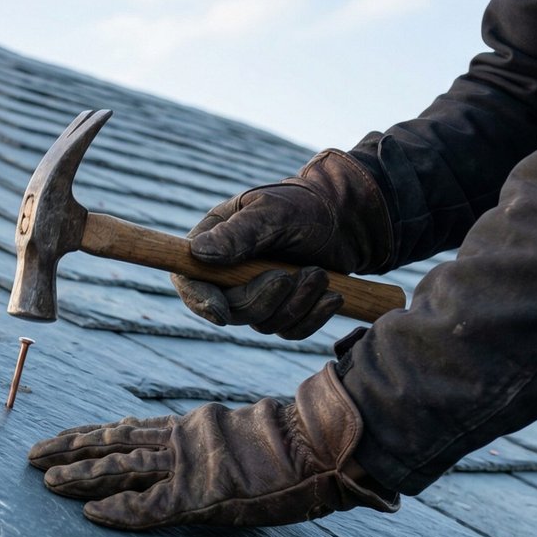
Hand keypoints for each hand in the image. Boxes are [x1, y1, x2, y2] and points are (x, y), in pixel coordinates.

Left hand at [27, 366, 397, 529]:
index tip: (67, 440)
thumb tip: (209, 456)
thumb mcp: (246, 438)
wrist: (322, 444)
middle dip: (70, 450)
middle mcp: (182, 441)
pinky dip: (120, 510)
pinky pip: (150, 506)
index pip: (131, 431)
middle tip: (34, 456)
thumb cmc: (296, 448)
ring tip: (47, 481)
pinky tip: (90, 514)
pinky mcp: (199, 494)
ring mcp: (188, 465)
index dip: (95, 437)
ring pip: (121, 467)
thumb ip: (219, 446)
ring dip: (81, 476)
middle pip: (113, 443)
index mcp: (192, 428)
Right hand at [174, 149, 392, 339]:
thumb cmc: (306, 206)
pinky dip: (311, 316)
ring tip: (320, 274)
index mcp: (214, 242)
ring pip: (263, 324)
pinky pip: (289, 330)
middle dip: (263, 299)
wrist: (347, 221)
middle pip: (229, 310)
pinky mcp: (282, 309)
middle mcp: (229, 273)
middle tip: (290, 276)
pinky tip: (331, 295)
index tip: (222, 313)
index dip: (200, 300)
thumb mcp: (273, 212)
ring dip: (296, 304)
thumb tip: (199, 254)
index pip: (189, 280)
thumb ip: (238, 233)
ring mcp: (255, 294)